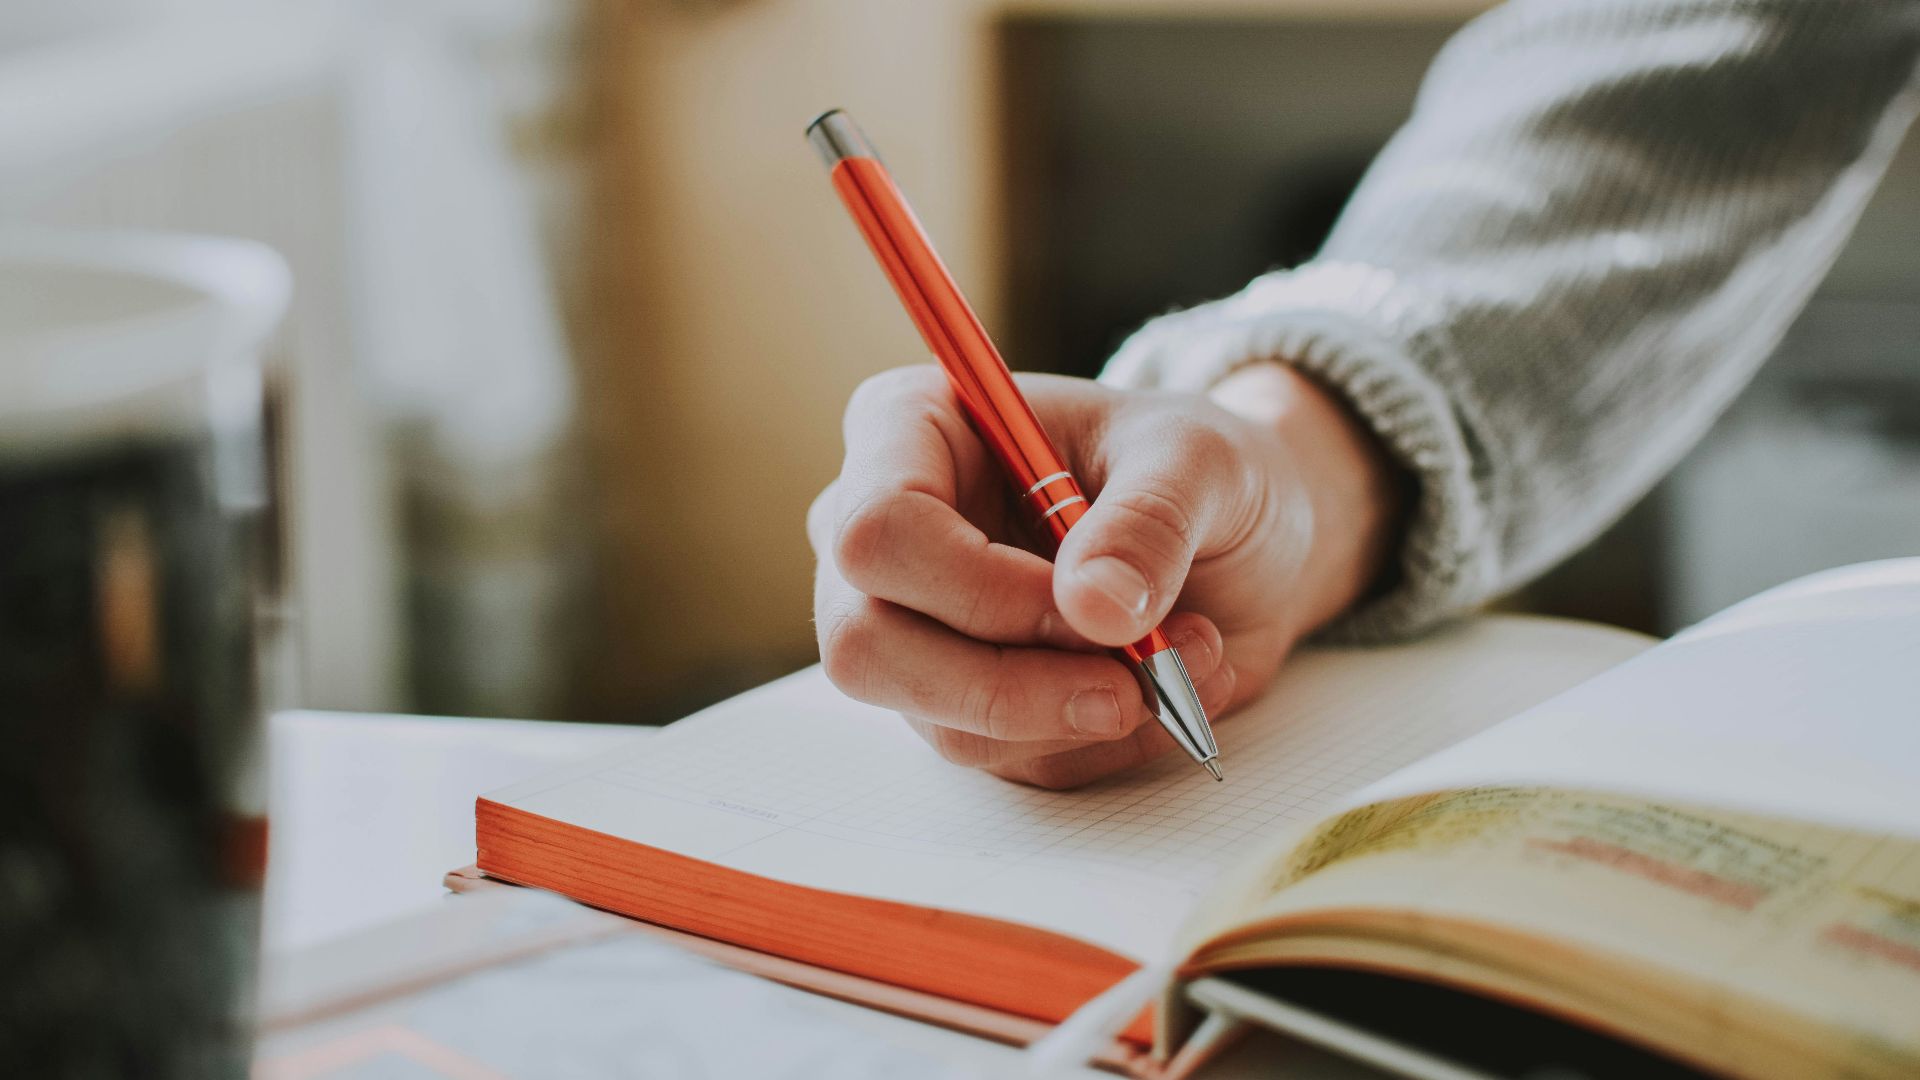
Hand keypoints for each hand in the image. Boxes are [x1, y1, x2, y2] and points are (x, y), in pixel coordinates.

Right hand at [808, 362, 1404, 787]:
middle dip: (1010, 684)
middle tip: (1131, 680)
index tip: (1091, 605)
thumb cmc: (1196, 469)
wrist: (1240, 537)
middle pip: (866, 646)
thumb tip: (1096, 608)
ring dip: (1079, 712)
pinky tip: (1166, 684)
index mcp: (910, 430)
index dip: (977, 588)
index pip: (877, 530)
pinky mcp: (962, 705)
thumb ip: (1149, 521)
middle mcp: (885, 538)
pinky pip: (1008, 759)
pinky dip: (1102, 740)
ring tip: (1186, 654)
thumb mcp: (1200, 461)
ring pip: (941, 721)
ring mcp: (912, 630)